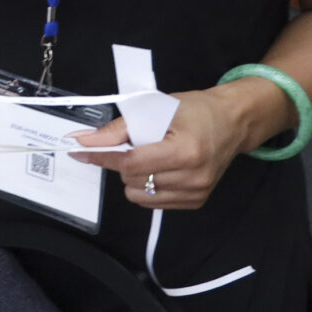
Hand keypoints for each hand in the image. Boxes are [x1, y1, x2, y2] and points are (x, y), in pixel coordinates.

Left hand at [70, 87, 269, 209]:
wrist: (232, 122)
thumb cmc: (195, 110)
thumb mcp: (156, 109)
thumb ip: (119, 128)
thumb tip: (84, 141)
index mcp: (185, 151)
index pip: (130, 163)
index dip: (103, 156)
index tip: (80, 151)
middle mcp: (193, 177)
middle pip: (132, 180)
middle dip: (122, 163)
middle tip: (132, 145)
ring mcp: (197, 193)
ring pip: (140, 196)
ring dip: (134, 177)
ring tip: (149, 157)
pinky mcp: (196, 202)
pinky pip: (154, 202)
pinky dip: (147, 186)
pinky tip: (159, 169)